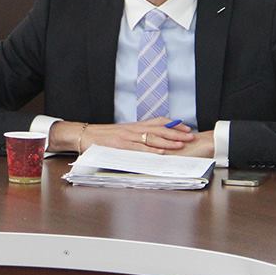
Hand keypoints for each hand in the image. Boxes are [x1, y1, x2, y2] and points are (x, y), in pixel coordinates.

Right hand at [49, 117, 195, 154]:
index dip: (173, 125)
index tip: (186, 128)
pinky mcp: (121, 146)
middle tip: (190, 136)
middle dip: (176, 133)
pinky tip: (160, 153)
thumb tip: (151, 141)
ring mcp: (128, 137)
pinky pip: (139, 148)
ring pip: (152, 138)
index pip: (158, 122)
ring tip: (181, 144)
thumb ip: (136, 136)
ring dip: (168, 142)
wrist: (85, 134)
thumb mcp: (122, 133)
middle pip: (159, 129)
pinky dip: (151, 151)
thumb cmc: (102, 136)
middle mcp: (133, 129)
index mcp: (135, 126)